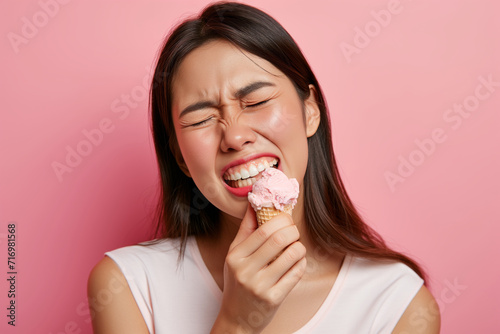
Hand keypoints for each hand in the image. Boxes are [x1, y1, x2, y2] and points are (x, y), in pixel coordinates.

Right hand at [211, 203, 306, 333]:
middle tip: (294, 231)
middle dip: (293, 231)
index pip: (263, 231)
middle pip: (278, 240)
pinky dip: (301, 264)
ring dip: (299, 247)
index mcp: (235, 257)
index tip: (286, 218)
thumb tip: (254, 203)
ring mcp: (260, 286)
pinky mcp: (273, 299)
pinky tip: (297, 262)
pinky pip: (296, 274)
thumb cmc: (237, 281)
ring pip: (291, 256)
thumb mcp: (234, 255)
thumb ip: (246, 230)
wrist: (236, 318)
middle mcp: (245, 271)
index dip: (280, 220)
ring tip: (296, 247)